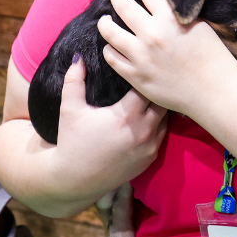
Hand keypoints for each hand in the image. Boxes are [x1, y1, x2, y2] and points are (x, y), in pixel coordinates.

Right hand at [43, 55, 167, 202]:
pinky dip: (159, 125)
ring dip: (161, 107)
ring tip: (155, 95)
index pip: (146, 86)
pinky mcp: (150, 159)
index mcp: (125, 115)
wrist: (75, 179)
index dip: (144, 76)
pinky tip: (153, 116)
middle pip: (162, 101)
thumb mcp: (70, 109)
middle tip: (152, 79)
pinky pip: (163, 135)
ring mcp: (149, 147)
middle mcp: (143, 131)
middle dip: (157, 90)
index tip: (140, 68)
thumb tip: (78, 56)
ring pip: (166, 119)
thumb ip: (74, 80)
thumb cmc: (72, 141)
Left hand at [97, 0, 236, 115]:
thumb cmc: (212, 57)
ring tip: (106, 21)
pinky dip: (110, 48)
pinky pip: (112, 57)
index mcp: (170, 19)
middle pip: (123, 7)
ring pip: (110, 32)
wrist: (214, 91)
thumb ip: (176, 9)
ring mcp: (141, 56)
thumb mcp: (199, 25)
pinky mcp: (136, 76)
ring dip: (105, 23)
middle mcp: (152, 35)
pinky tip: (112, 46)